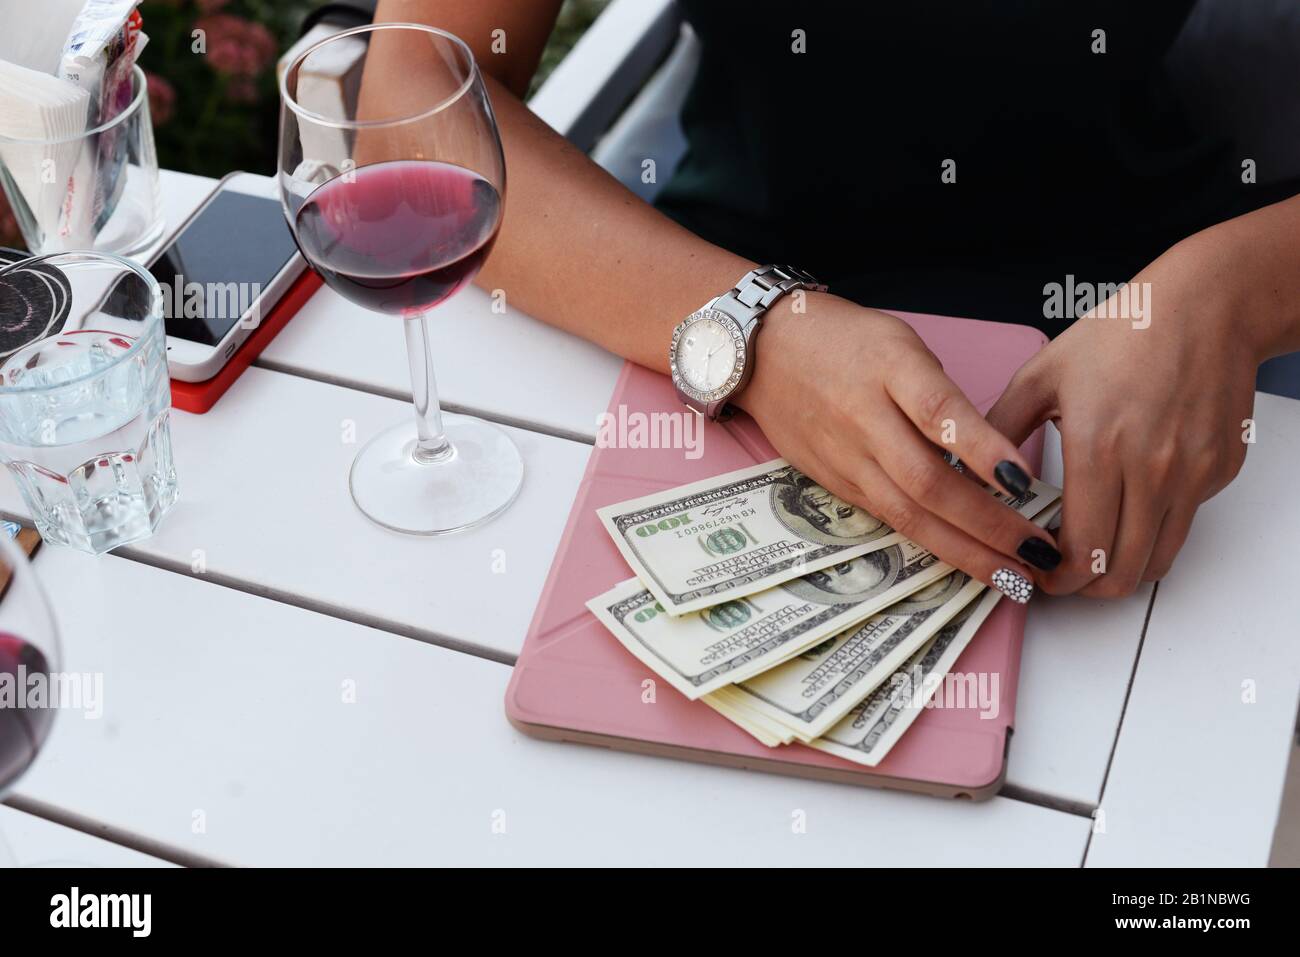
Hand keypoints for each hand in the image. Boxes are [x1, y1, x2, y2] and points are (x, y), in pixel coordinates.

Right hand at [736, 292, 1061, 601]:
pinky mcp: (835, 484)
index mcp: (889, 369)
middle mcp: (864, 419)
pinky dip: (933, 545)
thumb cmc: (844, 341)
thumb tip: (993, 456)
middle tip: (1039, 552)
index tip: (1024, 480)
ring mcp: (846, 458)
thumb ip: (942, 394)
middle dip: (988, 524)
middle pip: (928, 482)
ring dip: (966, 551)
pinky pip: (889, 520)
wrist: (765, 351)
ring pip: (908, 515)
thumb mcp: (901, 343)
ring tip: (1015, 576)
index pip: (937, 412)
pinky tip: (969, 562)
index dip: (982, 449)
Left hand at [986, 234, 1260, 596]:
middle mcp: (1150, 469)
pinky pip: (1182, 523)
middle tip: (1061, 576)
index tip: (1037, 574)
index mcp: (1097, 448)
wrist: (1207, 306)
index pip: (1078, 550)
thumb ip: (998, 428)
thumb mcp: (1041, 374)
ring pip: (1156, 560)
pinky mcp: (1219, 471)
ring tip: (1092, 556)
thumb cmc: (1124, 332)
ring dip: (1121, 571)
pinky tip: (1129, 504)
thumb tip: (963, 467)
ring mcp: (1191, 474)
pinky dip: (1153, 529)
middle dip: (1083, 588)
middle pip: (1118, 571)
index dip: (1054, 577)